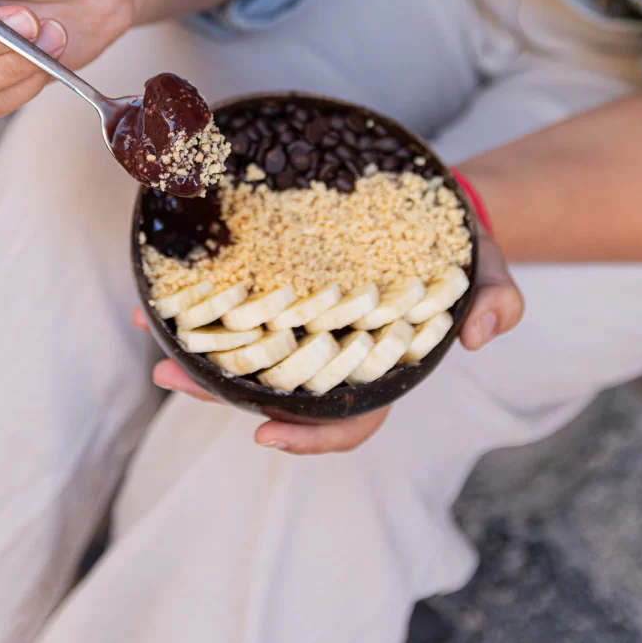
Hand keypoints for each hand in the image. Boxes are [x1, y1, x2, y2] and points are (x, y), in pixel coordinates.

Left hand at [131, 241, 522, 455]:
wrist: (440, 207)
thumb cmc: (464, 255)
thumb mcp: (489, 275)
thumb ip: (496, 303)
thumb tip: (478, 337)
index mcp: (380, 365)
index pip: (347, 419)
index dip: (309, 436)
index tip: (264, 434)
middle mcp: (333, 351)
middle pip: (274, 387)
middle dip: (217, 388)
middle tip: (168, 373)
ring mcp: (306, 319)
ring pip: (246, 346)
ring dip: (195, 342)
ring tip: (145, 324)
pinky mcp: (288, 283)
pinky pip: (244, 297)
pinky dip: (205, 293)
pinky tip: (168, 280)